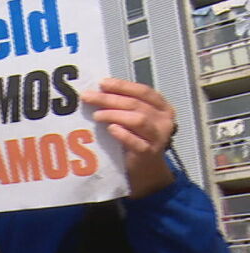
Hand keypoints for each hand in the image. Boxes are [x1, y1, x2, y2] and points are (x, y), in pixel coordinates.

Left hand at [81, 78, 174, 198]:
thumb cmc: (137, 139)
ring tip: (96, 115)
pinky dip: (123, 134)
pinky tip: (111, 129)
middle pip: (136, 104)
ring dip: (114, 114)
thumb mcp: (134, 119)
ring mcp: (159, 137)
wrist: (147, 170)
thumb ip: (124, 106)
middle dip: (109, 98)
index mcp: (162, 107)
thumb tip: (98, 90)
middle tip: (88, 96)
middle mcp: (164, 120)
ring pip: (137, 120)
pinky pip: (136, 142)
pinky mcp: (149, 154)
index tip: (102, 83)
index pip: (143, 91)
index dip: (123, 85)